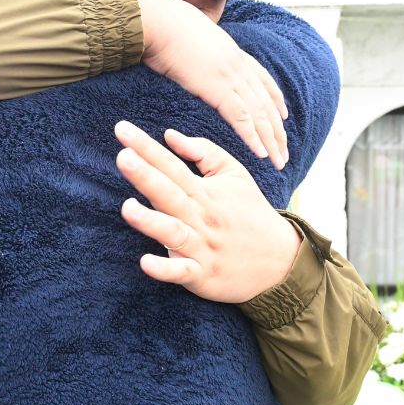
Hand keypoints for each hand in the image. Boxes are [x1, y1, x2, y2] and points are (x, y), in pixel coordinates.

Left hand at [113, 120, 300, 302]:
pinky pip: (182, 272)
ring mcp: (201, 247)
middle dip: (146, 176)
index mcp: (204, 191)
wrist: (281, 259)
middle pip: (170, 194)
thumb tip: (168, 134)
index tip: (121, 129)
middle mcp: (201, 216)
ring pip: (173, 232)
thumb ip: (202, 152)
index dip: (146, 147)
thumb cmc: (250, 212)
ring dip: (150, 221)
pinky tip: (145, 262)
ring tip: (127, 208)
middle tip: (123, 157)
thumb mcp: (234, 174)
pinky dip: (165, 268)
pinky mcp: (202, 275)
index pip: (171, 165)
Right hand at [131, 0, 288, 169]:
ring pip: (259, 113)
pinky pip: (241, 117)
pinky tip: (259, 152)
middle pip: (266, 102)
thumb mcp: (190, 35)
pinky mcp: (218, 87)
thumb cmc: (163, 24)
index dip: (275, 100)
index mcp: (232, 51)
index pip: (263, 79)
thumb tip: (192, 51)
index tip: (283, 116)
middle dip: (277, 130)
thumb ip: (199, 48)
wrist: (157, 19)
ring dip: (271, 140)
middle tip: (284, 152)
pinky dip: (252, 137)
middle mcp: (237, 64)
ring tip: (278, 160)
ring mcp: (230, 75)